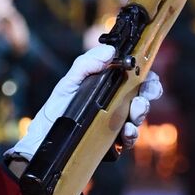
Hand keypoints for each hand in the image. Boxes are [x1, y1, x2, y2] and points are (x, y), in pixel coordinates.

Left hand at [8, 46, 160, 161]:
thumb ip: (86, 64)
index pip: (137, 77)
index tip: (148, 77)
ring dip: (141, 113)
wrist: (45, 136)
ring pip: (139, 116)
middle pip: (144, 95)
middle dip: (149, 93)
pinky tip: (126, 132)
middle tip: (142, 97)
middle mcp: (118, 103)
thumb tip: (109, 52)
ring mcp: (118, 122)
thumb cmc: (57, 108)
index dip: (148, 75)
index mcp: (110, 85)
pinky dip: (132, 135)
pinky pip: (130, 138)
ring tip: (133, 115)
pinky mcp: (115, 142)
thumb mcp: (69, 82)